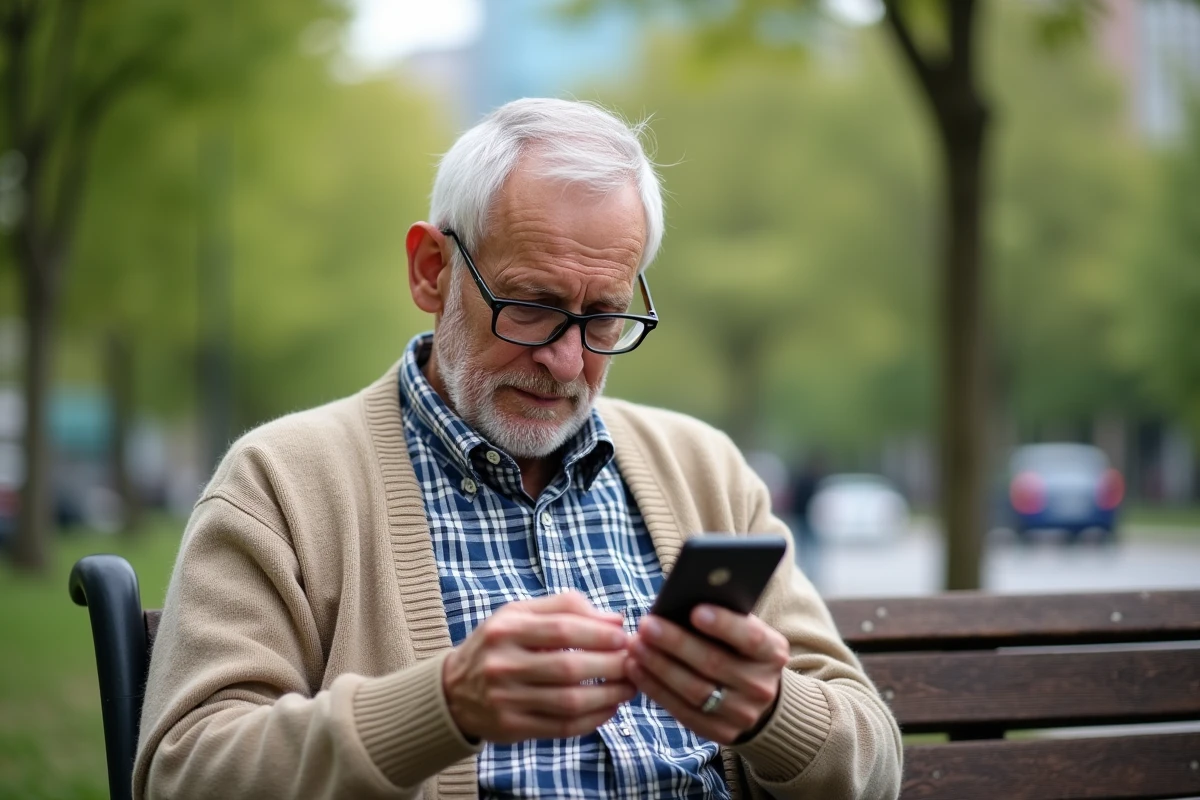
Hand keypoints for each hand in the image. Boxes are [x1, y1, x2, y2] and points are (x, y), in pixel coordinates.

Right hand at [442, 591, 635, 742]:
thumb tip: (615, 620)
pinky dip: (593, 720)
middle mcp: (502, 664)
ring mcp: (505, 699)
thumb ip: (566, 607)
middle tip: (635, 663)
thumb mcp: (520, 613)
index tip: (626, 637)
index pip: (562, 629)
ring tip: (629, 687)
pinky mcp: (511, 728)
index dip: (600, 634)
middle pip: (569, 667)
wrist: (454, 690)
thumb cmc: (498, 644)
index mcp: (506, 629)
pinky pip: (561, 727)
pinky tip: (609, 708)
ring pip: (569, 701)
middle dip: (611, 666)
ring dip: (608, 695)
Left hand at [627, 606, 788, 744]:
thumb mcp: (742, 629)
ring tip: (635, 647)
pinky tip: (637, 670)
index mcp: (773, 653)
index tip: (696, 611)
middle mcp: (761, 686)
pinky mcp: (721, 732)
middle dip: (676, 643)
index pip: (751, 638)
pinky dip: (656, 689)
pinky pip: (683, 711)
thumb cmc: (738, 649)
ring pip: (695, 691)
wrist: (756, 695)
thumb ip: (721, 617)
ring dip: (660, 667)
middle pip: (715, 664)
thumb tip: (679, 601)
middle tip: (647, 626)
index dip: (724, 625)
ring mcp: (743, 714)